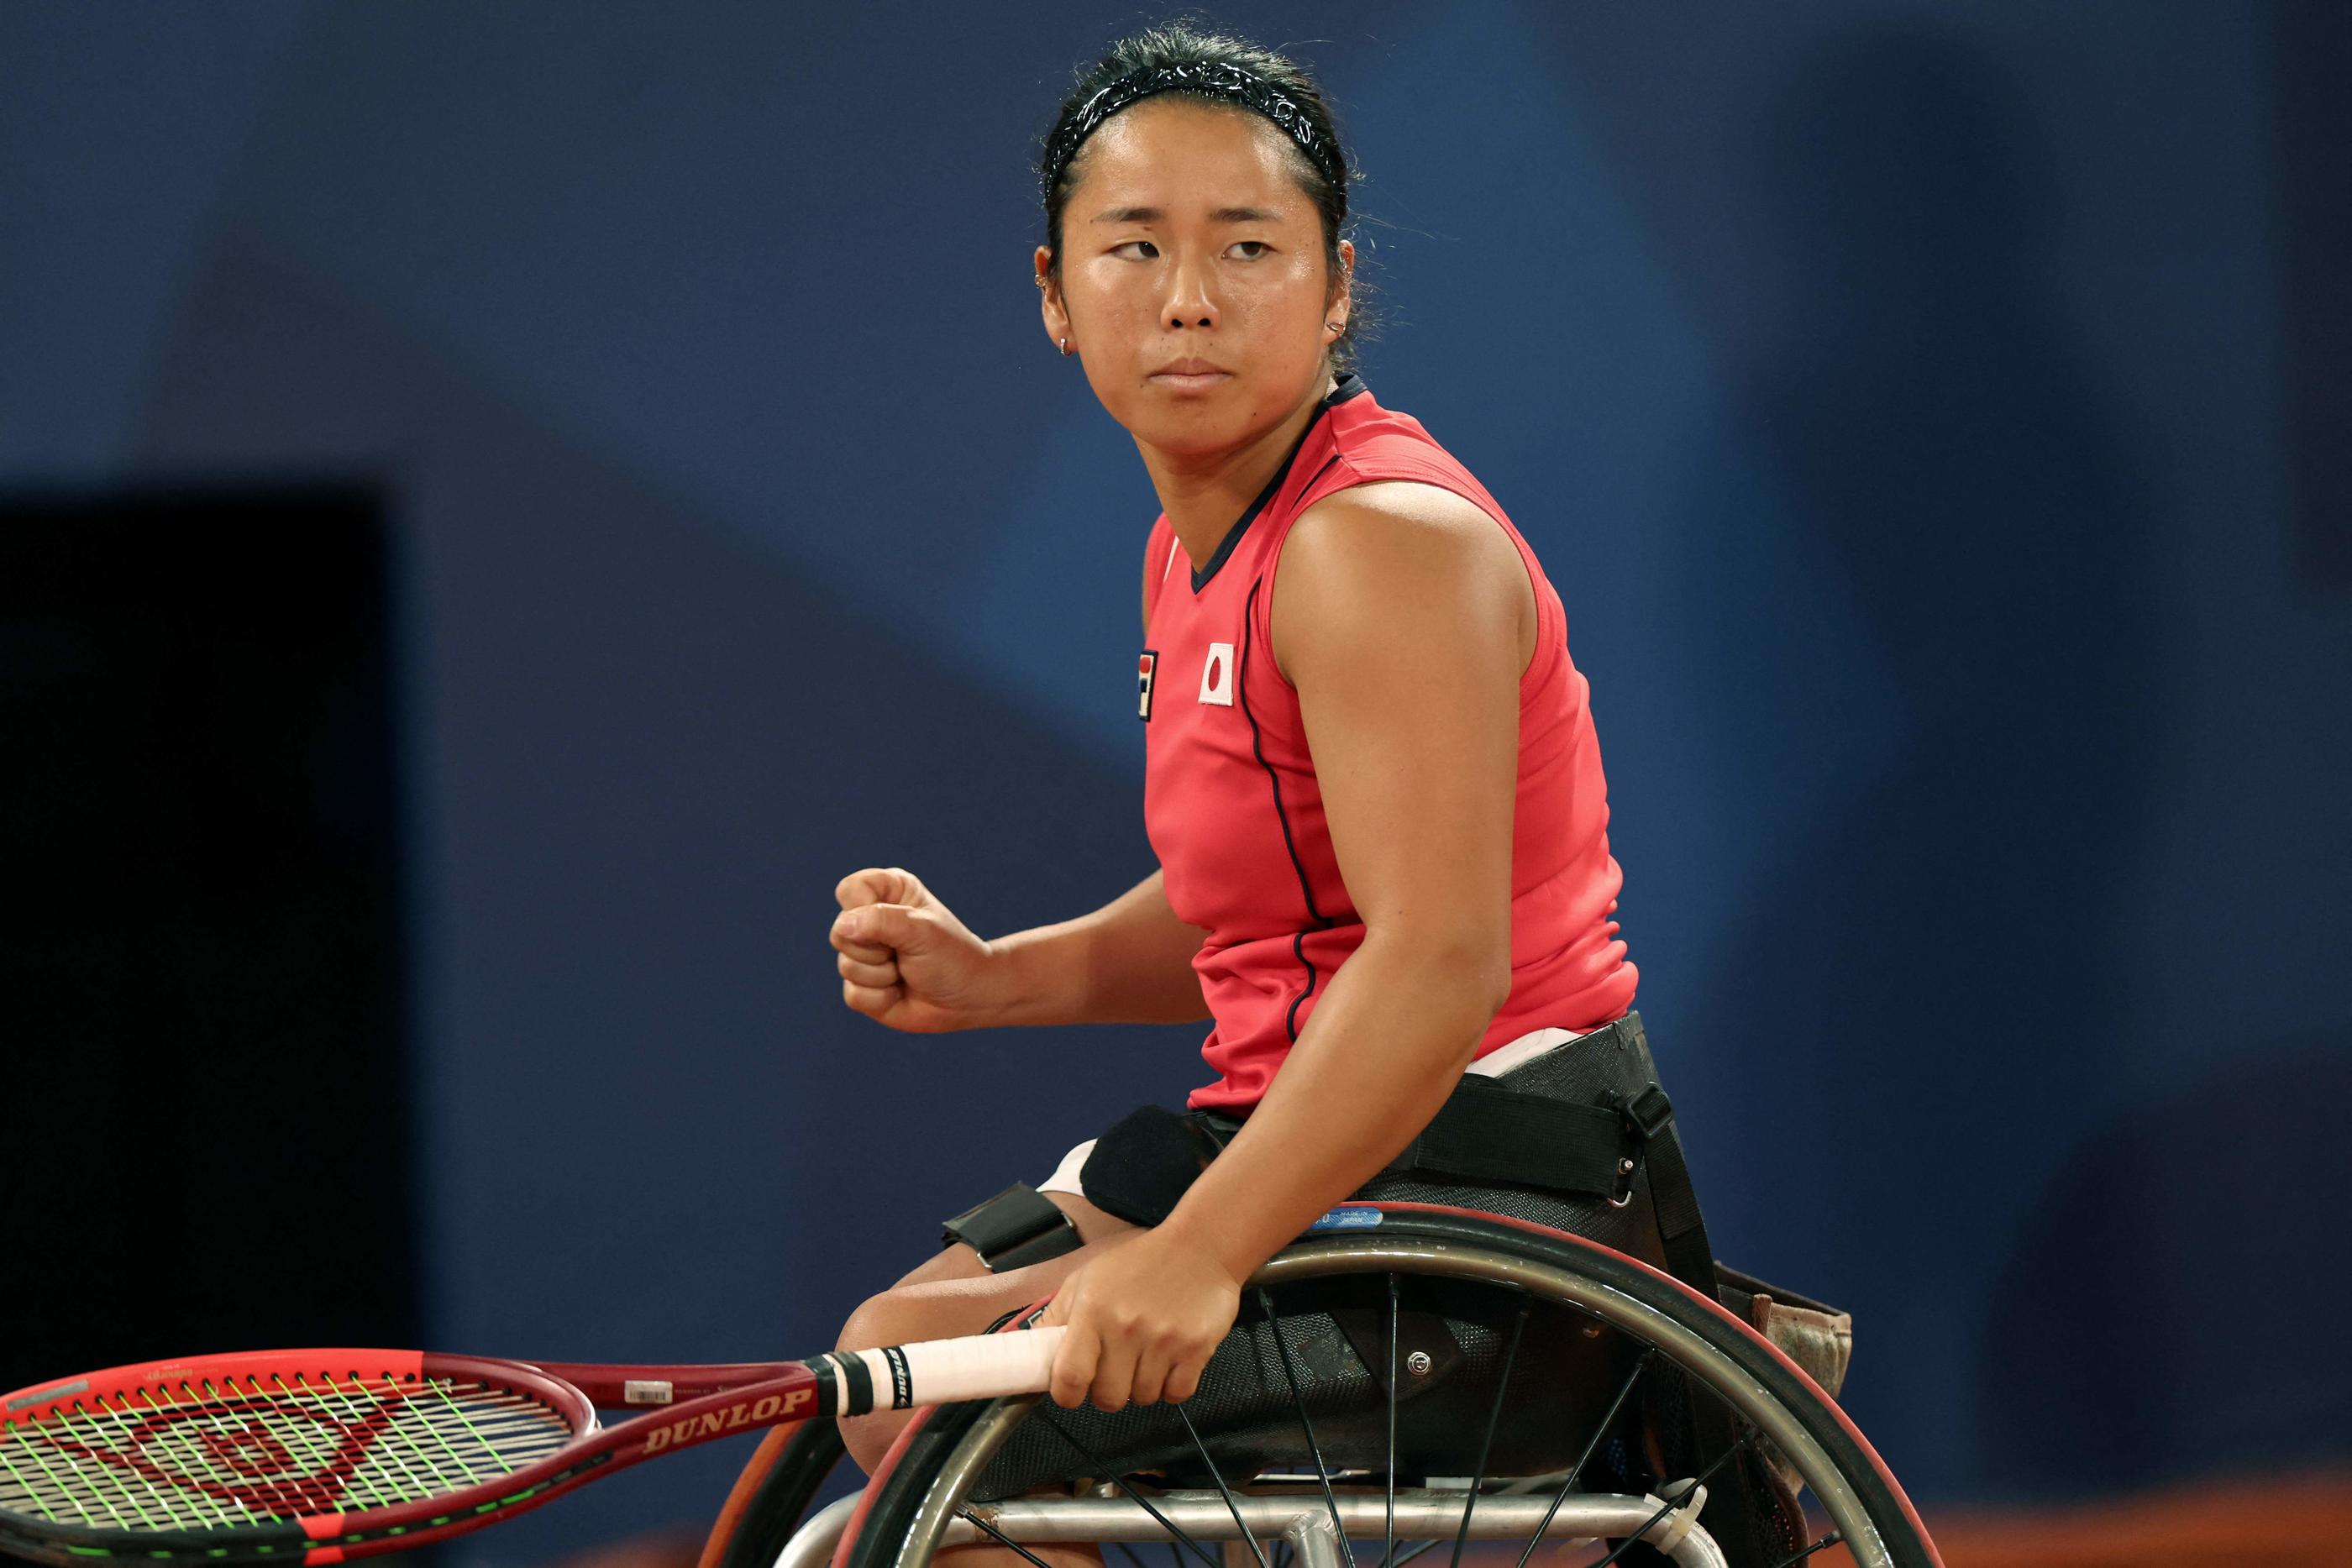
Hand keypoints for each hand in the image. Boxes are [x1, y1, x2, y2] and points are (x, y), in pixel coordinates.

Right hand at [830, 867, 1000, 1031]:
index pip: (850, 891)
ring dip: (883, 977)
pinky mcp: (862, 986)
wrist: (971, 998)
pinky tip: (900, 991)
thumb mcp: (922, 931)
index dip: (863, 910)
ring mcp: (863, 955)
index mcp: (887, 892)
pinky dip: (881, 998)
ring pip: (846, 966)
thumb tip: (843, 927)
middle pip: (840, 933)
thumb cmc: (952, 956)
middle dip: (877, 951)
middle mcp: (870, 920)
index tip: (898, 921)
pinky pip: (853, 995)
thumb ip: (881, 921)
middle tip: (906, 952)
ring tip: (906, 972)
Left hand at [1039, 1226, 1241, 1409]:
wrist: (1201, 1245)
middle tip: (1115, 1368)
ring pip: (1143, 1398)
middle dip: (1108, 1390)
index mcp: (1092, 1311)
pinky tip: (1169, 1361)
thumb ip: (1057, 1317)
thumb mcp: (1088, 1278)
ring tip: (1146, 1356)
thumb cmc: (1140, 1262)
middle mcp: (1126, 1327)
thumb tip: (1030, 1352)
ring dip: (1142, 1386)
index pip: (1069, 1377)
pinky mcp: (1196, 1349)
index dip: (1067, 1394)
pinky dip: (1172, 1386)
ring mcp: (1163, 1340)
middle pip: (1108, 1398)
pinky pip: (1177, 1395)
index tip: (1071, 1390)